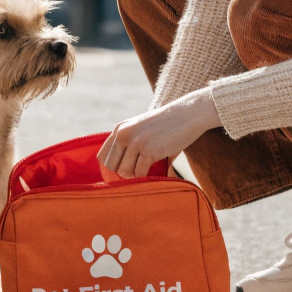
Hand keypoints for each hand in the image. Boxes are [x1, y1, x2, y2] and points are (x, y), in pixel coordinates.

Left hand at [97, 88, 221, 178]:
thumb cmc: (168, 125)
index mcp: (120, 128)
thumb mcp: (142, 130)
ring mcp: (135, 142)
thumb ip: (130, 145)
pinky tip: (157, 172)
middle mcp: (123, 134)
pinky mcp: (149, 150)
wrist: (188, 114)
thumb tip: (124, 175)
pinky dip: (147, 177)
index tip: (126, 171)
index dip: (112, 167)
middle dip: (123, 173)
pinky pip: (140, 174)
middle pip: (110, 166)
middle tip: (139, 173)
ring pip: (124, 172)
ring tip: (149, 171)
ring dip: (136, 176)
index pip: (103, 156)